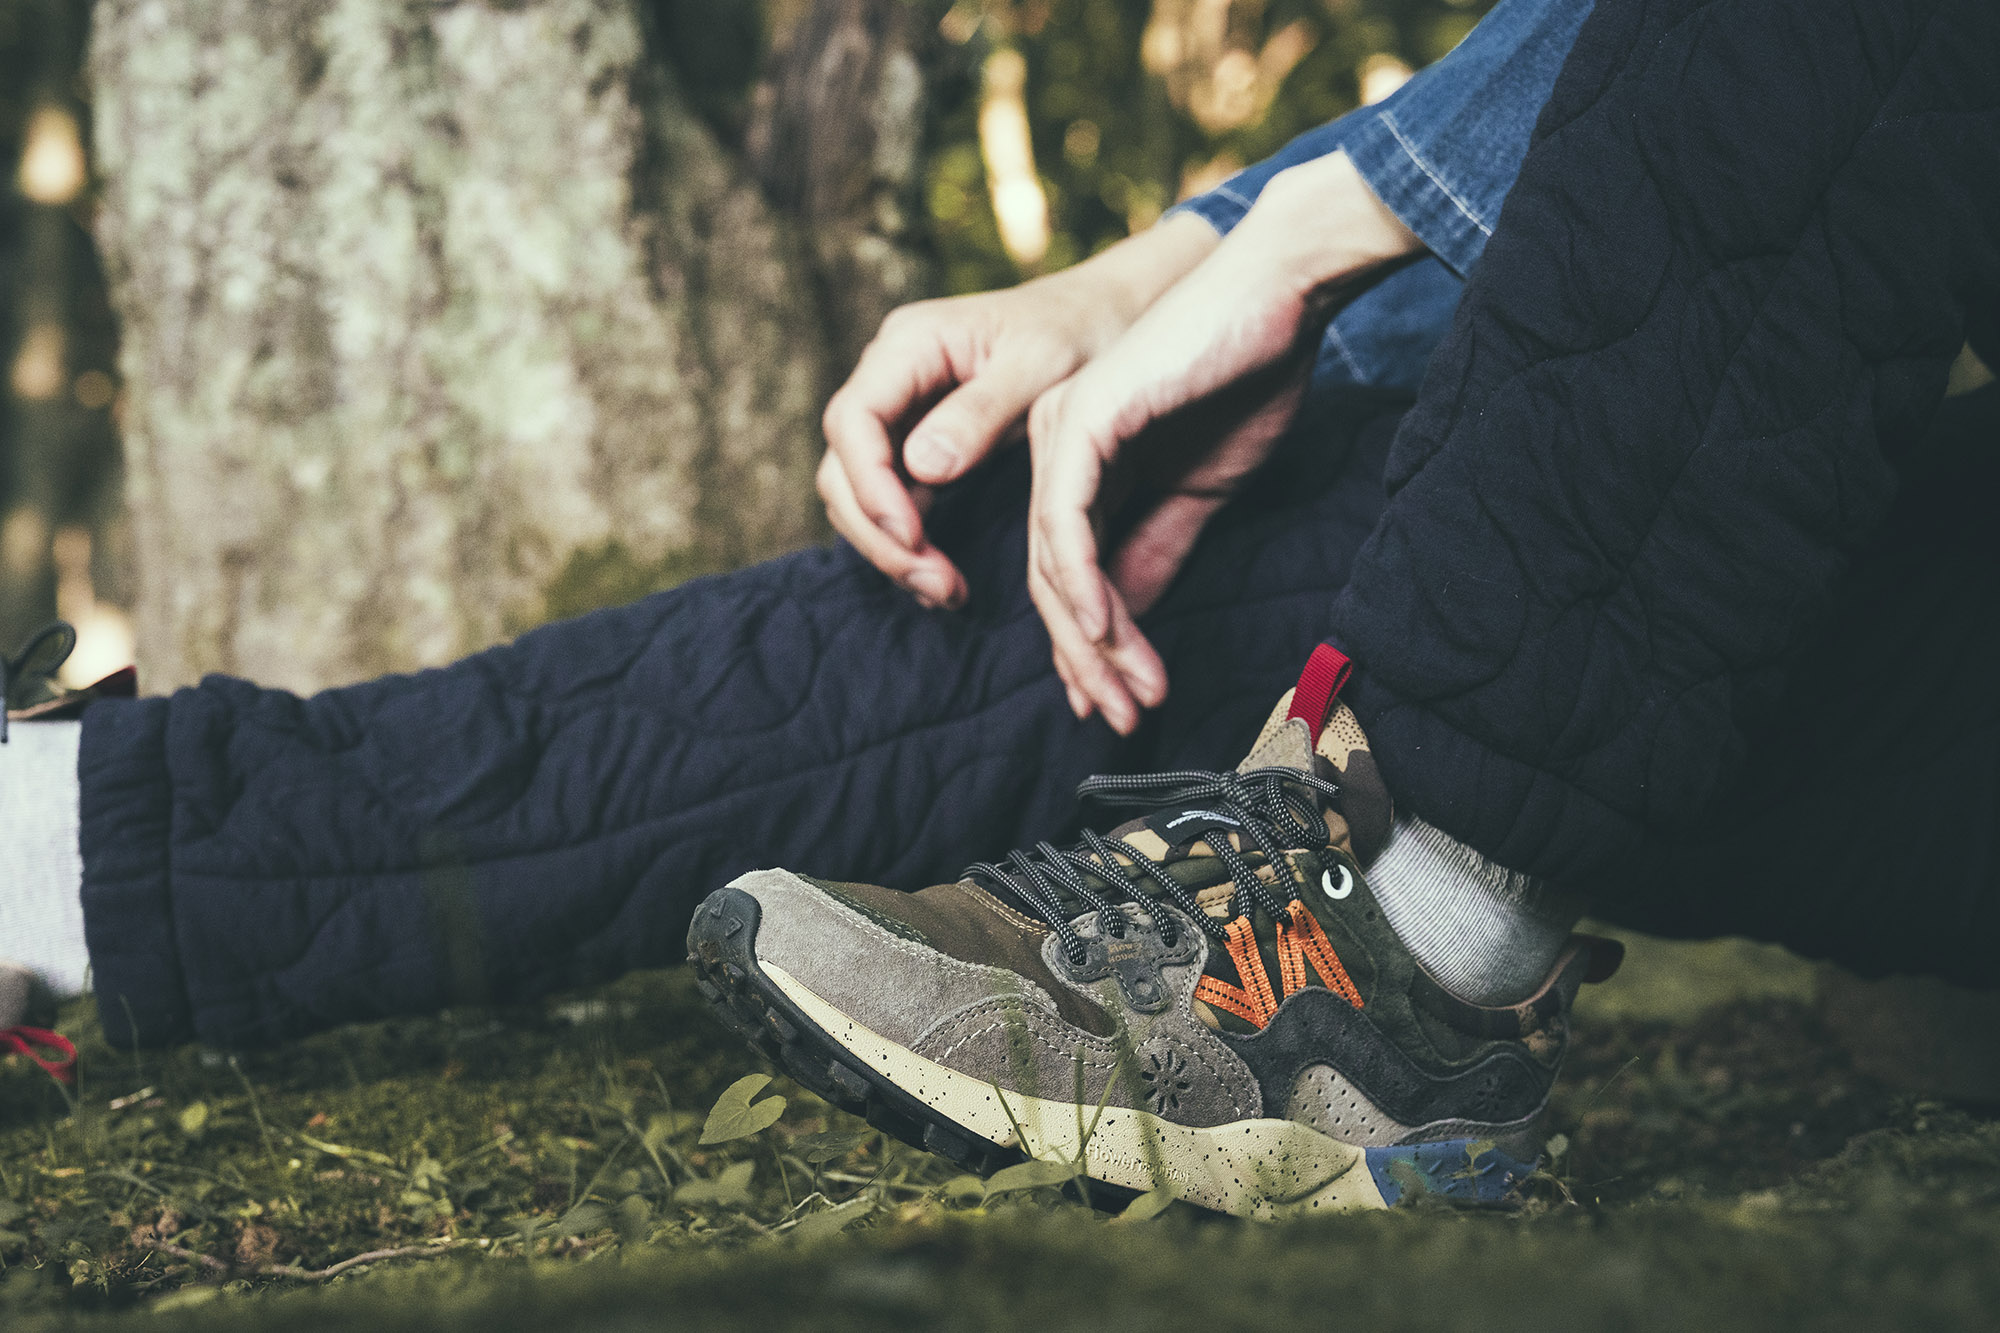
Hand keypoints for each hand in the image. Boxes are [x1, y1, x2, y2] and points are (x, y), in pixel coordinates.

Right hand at [818, 214, 1219, 607]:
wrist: (1105, 320)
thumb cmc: (1079, 332)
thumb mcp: (1041, 364)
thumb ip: (981, 410)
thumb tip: (920, 467)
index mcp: (910, 343)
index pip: (853, 419)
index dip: (871, 484)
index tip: (913, 537)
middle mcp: (890, 377)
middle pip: (842, 466)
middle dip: (879, 533)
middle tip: (936, 585)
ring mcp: (900, 413)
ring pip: (857, 493)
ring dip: (891, 549)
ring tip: (945, 593)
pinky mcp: (919, 444)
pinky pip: (892, 501)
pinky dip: (909, 544)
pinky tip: (943, 579)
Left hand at [1025, 153, 1422, 732]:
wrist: (1280, 296)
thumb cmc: (1247, 376)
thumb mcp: (1200, 488)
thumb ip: (1155, 549)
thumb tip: (1120, 623)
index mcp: (1081, 464)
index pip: (1069, 572)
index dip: (1089, 646)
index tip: (1119, 701)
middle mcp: (1055, 449)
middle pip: (1051, 578)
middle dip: (1086, 659)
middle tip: (1121, 718)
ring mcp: (1059, 432)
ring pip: (1054, 561)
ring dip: (1089, 640)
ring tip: (1128, 694)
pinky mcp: (1079, 419)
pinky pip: (1065, 520)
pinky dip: (1082, 582)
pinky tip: (1102, 633)